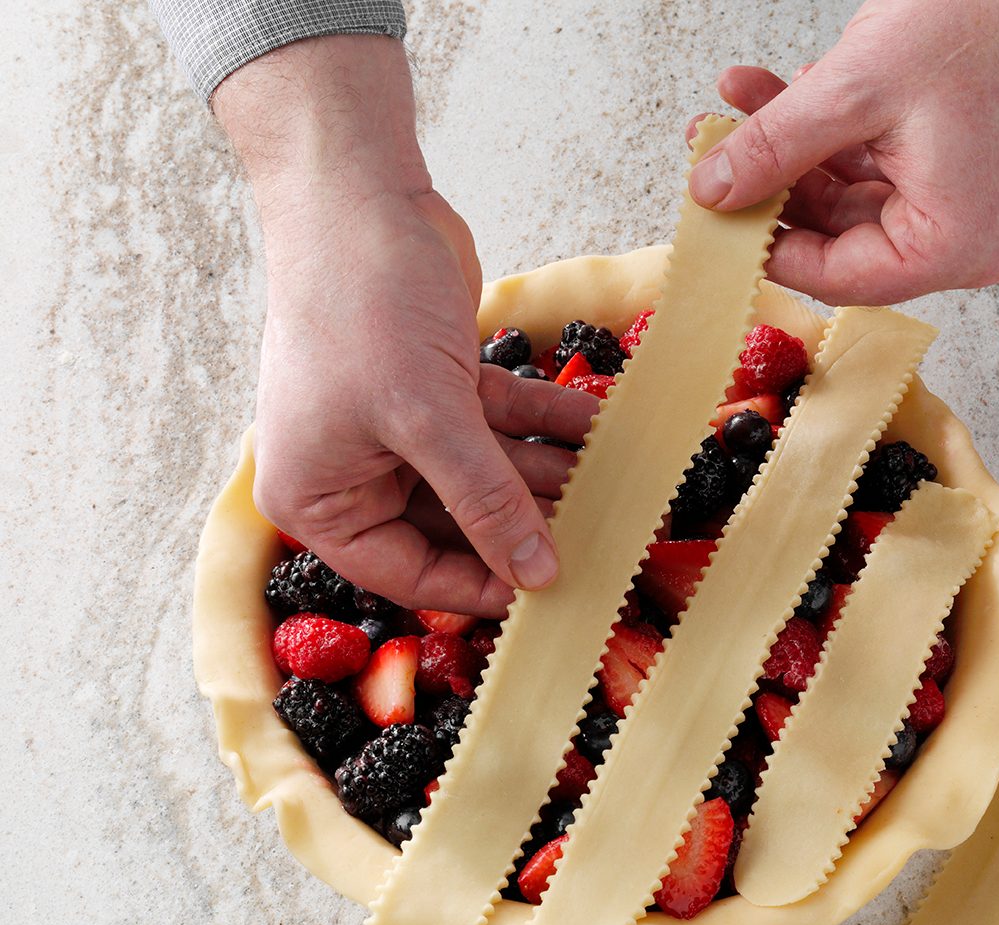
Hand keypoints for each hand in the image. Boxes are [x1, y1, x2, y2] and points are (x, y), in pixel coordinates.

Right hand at [215, 37, 595, 615]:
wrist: (359, 193)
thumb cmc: (360, 304)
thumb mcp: (425, 418)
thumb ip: (484, 501)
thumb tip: (535, 574)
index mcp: (321, 498)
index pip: (407, 572)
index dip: (477, 587)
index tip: (542, 594)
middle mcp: (357, 471)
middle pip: (454, 526)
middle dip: (523, 528)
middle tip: (593, 545)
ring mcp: (400, 430)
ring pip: (488, 475)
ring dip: (547, 477)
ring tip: (612, 491)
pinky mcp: (440, 389)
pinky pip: (503, 425)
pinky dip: (548, 425)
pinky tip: (600, 431)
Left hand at [689, 0, 998, 304]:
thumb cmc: (994, 15)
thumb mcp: (856, 89)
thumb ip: (775, 147)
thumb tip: (713, 191)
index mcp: (955, 246)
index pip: (838, 276)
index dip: (770, 247)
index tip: (720, 218)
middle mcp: (973, 242)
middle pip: (844, 238)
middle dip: (776, 184)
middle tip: (718, 153)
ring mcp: (975, 208)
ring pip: (857, 197)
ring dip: (799, 151)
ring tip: (745, 103)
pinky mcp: (971, 173)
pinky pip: (886, 170)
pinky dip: (840, 137)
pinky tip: (797, 94)